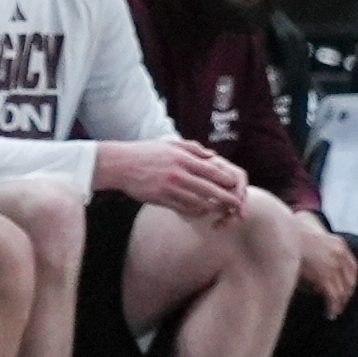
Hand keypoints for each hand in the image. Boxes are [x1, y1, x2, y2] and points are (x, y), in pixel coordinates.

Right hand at [97, 137, 248, 221]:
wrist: (120, 165)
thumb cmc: (145, 152)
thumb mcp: (170, 144)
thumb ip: (193, 149)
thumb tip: (213, 156)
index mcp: (182, 159)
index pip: (211, 170)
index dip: (226, 179)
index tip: (236, 184)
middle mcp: (178, 174)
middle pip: (209, 189)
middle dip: (226, 197)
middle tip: (238, 203)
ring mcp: (169, 188)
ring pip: (197, 201)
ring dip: (212, 207)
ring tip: (223, 210)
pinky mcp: (161, 199)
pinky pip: (182, 208)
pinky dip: (195, 211)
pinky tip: (202, 212)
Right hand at [297, 218, 357, 317]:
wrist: (282, 234)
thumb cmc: (291, 241)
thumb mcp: (312, 245)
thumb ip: (320, 259)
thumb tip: (317, 282)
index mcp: (339, 244)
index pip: (353, 267)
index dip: (350, 282)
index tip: (346, 292)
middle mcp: (340, 254)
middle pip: (350, 280)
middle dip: (346, 295)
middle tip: (340, 305)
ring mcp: (333, 265)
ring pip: (343, 290)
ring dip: (339, 304)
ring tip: (334, 312)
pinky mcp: (324, 276)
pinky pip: (334, 296)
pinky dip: (333, 307)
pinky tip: (329, 313)